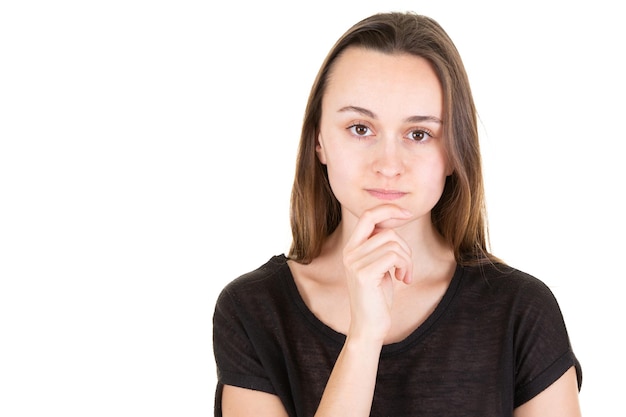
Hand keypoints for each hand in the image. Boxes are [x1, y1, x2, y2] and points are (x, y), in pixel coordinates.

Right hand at [342, 205, 412, 343]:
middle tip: (406, 264)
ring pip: (393, 244)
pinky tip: (403, 279)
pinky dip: (405, 266)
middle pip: (386, 230)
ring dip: (407, 259)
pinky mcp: (364, 274)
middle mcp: (350, 252)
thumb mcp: (378, 265)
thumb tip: (392, 220)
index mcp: (351, 247)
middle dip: (404, 245)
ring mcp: (355, 263)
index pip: (368, 215)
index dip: (389, 209)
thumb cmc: (377, 296)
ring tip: (405, 274)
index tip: (407, 214)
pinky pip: (394, 256)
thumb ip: (380, 244)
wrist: (369, 325)